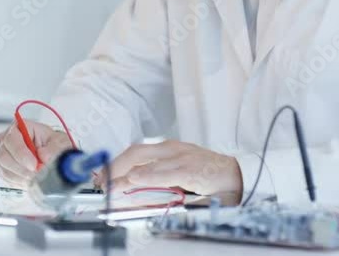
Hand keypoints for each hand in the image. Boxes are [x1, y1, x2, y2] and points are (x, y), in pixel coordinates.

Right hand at [0, 121, 72, 187]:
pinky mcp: (4, 170)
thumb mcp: (59, 142)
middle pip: (4, 157)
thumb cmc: (53, 144)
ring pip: (6, 170)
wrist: (53, 155)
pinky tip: (32, 181)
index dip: (22, 154)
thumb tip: (43, 156)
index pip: (12, 140)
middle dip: (22, 169)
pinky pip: (8, 179)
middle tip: (37, 175)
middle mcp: (6, 140)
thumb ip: (53, 148)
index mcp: (18, 127)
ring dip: (22, 178)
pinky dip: (21, 182)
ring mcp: (3, 156)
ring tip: (37, 179)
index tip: (34, 165)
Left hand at [101, 140, 242, 203]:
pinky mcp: (190, 169)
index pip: (136, 152)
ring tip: (110, 184)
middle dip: (115, 166)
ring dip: (125, 174)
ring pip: (146, 161)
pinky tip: (135, 180)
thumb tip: (134, 189)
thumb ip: (159, 180)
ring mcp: (181, 157)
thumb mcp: (179, 175)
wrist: (238, 176)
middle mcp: (172, 149)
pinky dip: (148, 176)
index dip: (116, 162)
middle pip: (136, 152)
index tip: (101, 174)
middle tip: (100, 180)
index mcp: (168, 149)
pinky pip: (165, 173)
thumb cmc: (208, 175)